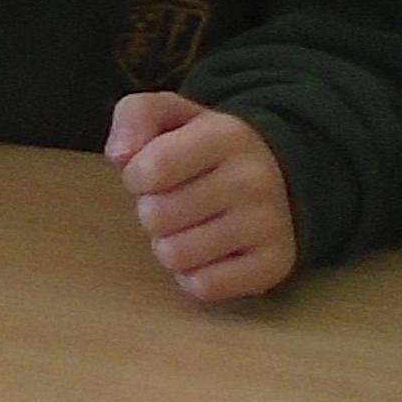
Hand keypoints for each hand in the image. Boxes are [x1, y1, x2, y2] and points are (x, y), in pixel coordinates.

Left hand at [107, 90, 297, 303]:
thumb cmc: (206, 148)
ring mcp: (269, 225)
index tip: (154, 173)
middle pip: (155, 217)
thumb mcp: (171, 115)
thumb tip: (120, 155)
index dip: (136, 176)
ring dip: (171, 244)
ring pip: (175, 255)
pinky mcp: (274, 265)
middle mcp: (254, 180)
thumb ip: (135, 115)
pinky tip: (209, 252)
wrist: (281, 176)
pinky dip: (194, 275)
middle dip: (153, 211)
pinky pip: (203, 286)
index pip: (148, 170)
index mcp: (227, 136)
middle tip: (177, 200)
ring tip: (192, 224)